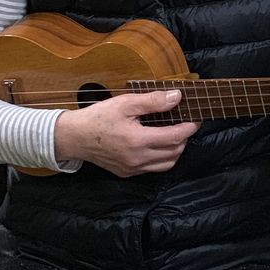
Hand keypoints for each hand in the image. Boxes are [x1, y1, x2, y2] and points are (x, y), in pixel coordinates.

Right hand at [53, 89, 197, 177]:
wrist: (73, 137)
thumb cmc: (98, 117)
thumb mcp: (125, 103)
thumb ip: (153, 101)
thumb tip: (177, 97)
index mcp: (138, 141)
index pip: (175, 137)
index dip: (189, 128)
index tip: (195, 118)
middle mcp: (137, 159)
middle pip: (174, 152)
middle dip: (184, 138)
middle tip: (185, 123)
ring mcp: (132, 168)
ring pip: (166, 164)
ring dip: (175, 150)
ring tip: (174, 134)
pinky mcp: (126, 173)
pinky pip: (152, 169)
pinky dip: (162, 158)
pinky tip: (158, 144)